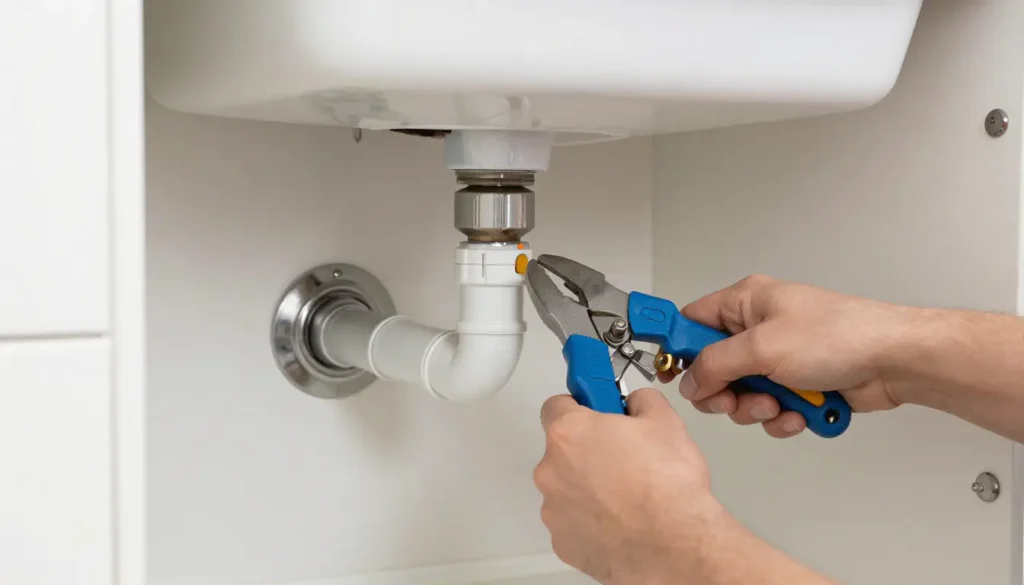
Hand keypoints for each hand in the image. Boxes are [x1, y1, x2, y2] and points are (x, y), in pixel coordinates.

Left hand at [533, 388, 728, 584]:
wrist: (675, 545)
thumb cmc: (667, 487)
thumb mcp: (665, 421)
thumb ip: (641, 401)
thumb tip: (637, 403)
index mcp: (569, 433)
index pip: (557, 406)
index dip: (580, 407)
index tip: (595, 411)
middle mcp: (552, 470)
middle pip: (562, 450)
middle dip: (588, 450)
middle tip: (624, 457)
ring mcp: (554, 510)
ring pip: (566, 488)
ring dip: (588, 487)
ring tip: (628, 494)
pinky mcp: (564, 542)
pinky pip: (573, 522)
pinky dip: (591, 520)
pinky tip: (621, 520)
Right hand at [662, 275, 909, 437]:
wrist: (893, 361)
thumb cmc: (839, 335)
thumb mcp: (762, 347)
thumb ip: (715, 365)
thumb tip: (689, 382)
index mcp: (746, 303)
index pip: (691, 322)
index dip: (677, 348)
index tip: (668, 373)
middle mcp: (759, 328)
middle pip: (713, 369)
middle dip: (725, 393)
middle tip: (739, 399)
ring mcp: (779, 358)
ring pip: (742, 395)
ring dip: (758, 409)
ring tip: (782, 404)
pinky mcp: (798, 384)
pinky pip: (771, 409)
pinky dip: (783, 417)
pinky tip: (802, 412)